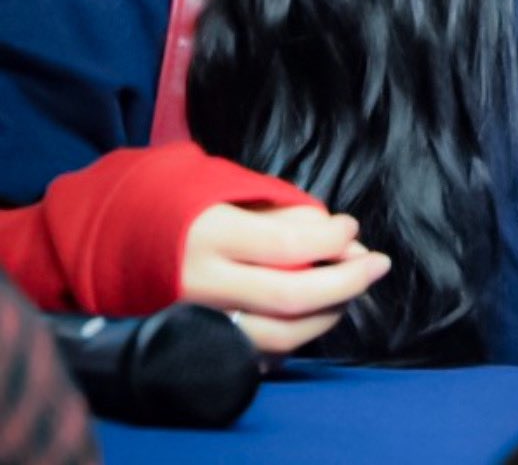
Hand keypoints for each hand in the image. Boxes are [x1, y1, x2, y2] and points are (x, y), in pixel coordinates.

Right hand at [182, 203, 390, 355]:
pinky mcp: (199, 344)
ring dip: (328, 315)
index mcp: (210, 234)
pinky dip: (295, 339)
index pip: (286, 243)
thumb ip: (284, 211)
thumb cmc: (179, 202)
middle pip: (289, 296)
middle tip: (377, 264)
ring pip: (278, 337)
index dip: (330, 238)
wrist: (113, 238)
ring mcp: (199, 321)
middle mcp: (203, 283)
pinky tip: (315, 315)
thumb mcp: (227, 188)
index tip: (350, 227)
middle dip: (345, 282)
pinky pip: (258, 354)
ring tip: (351, 289)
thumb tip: (340, 237)